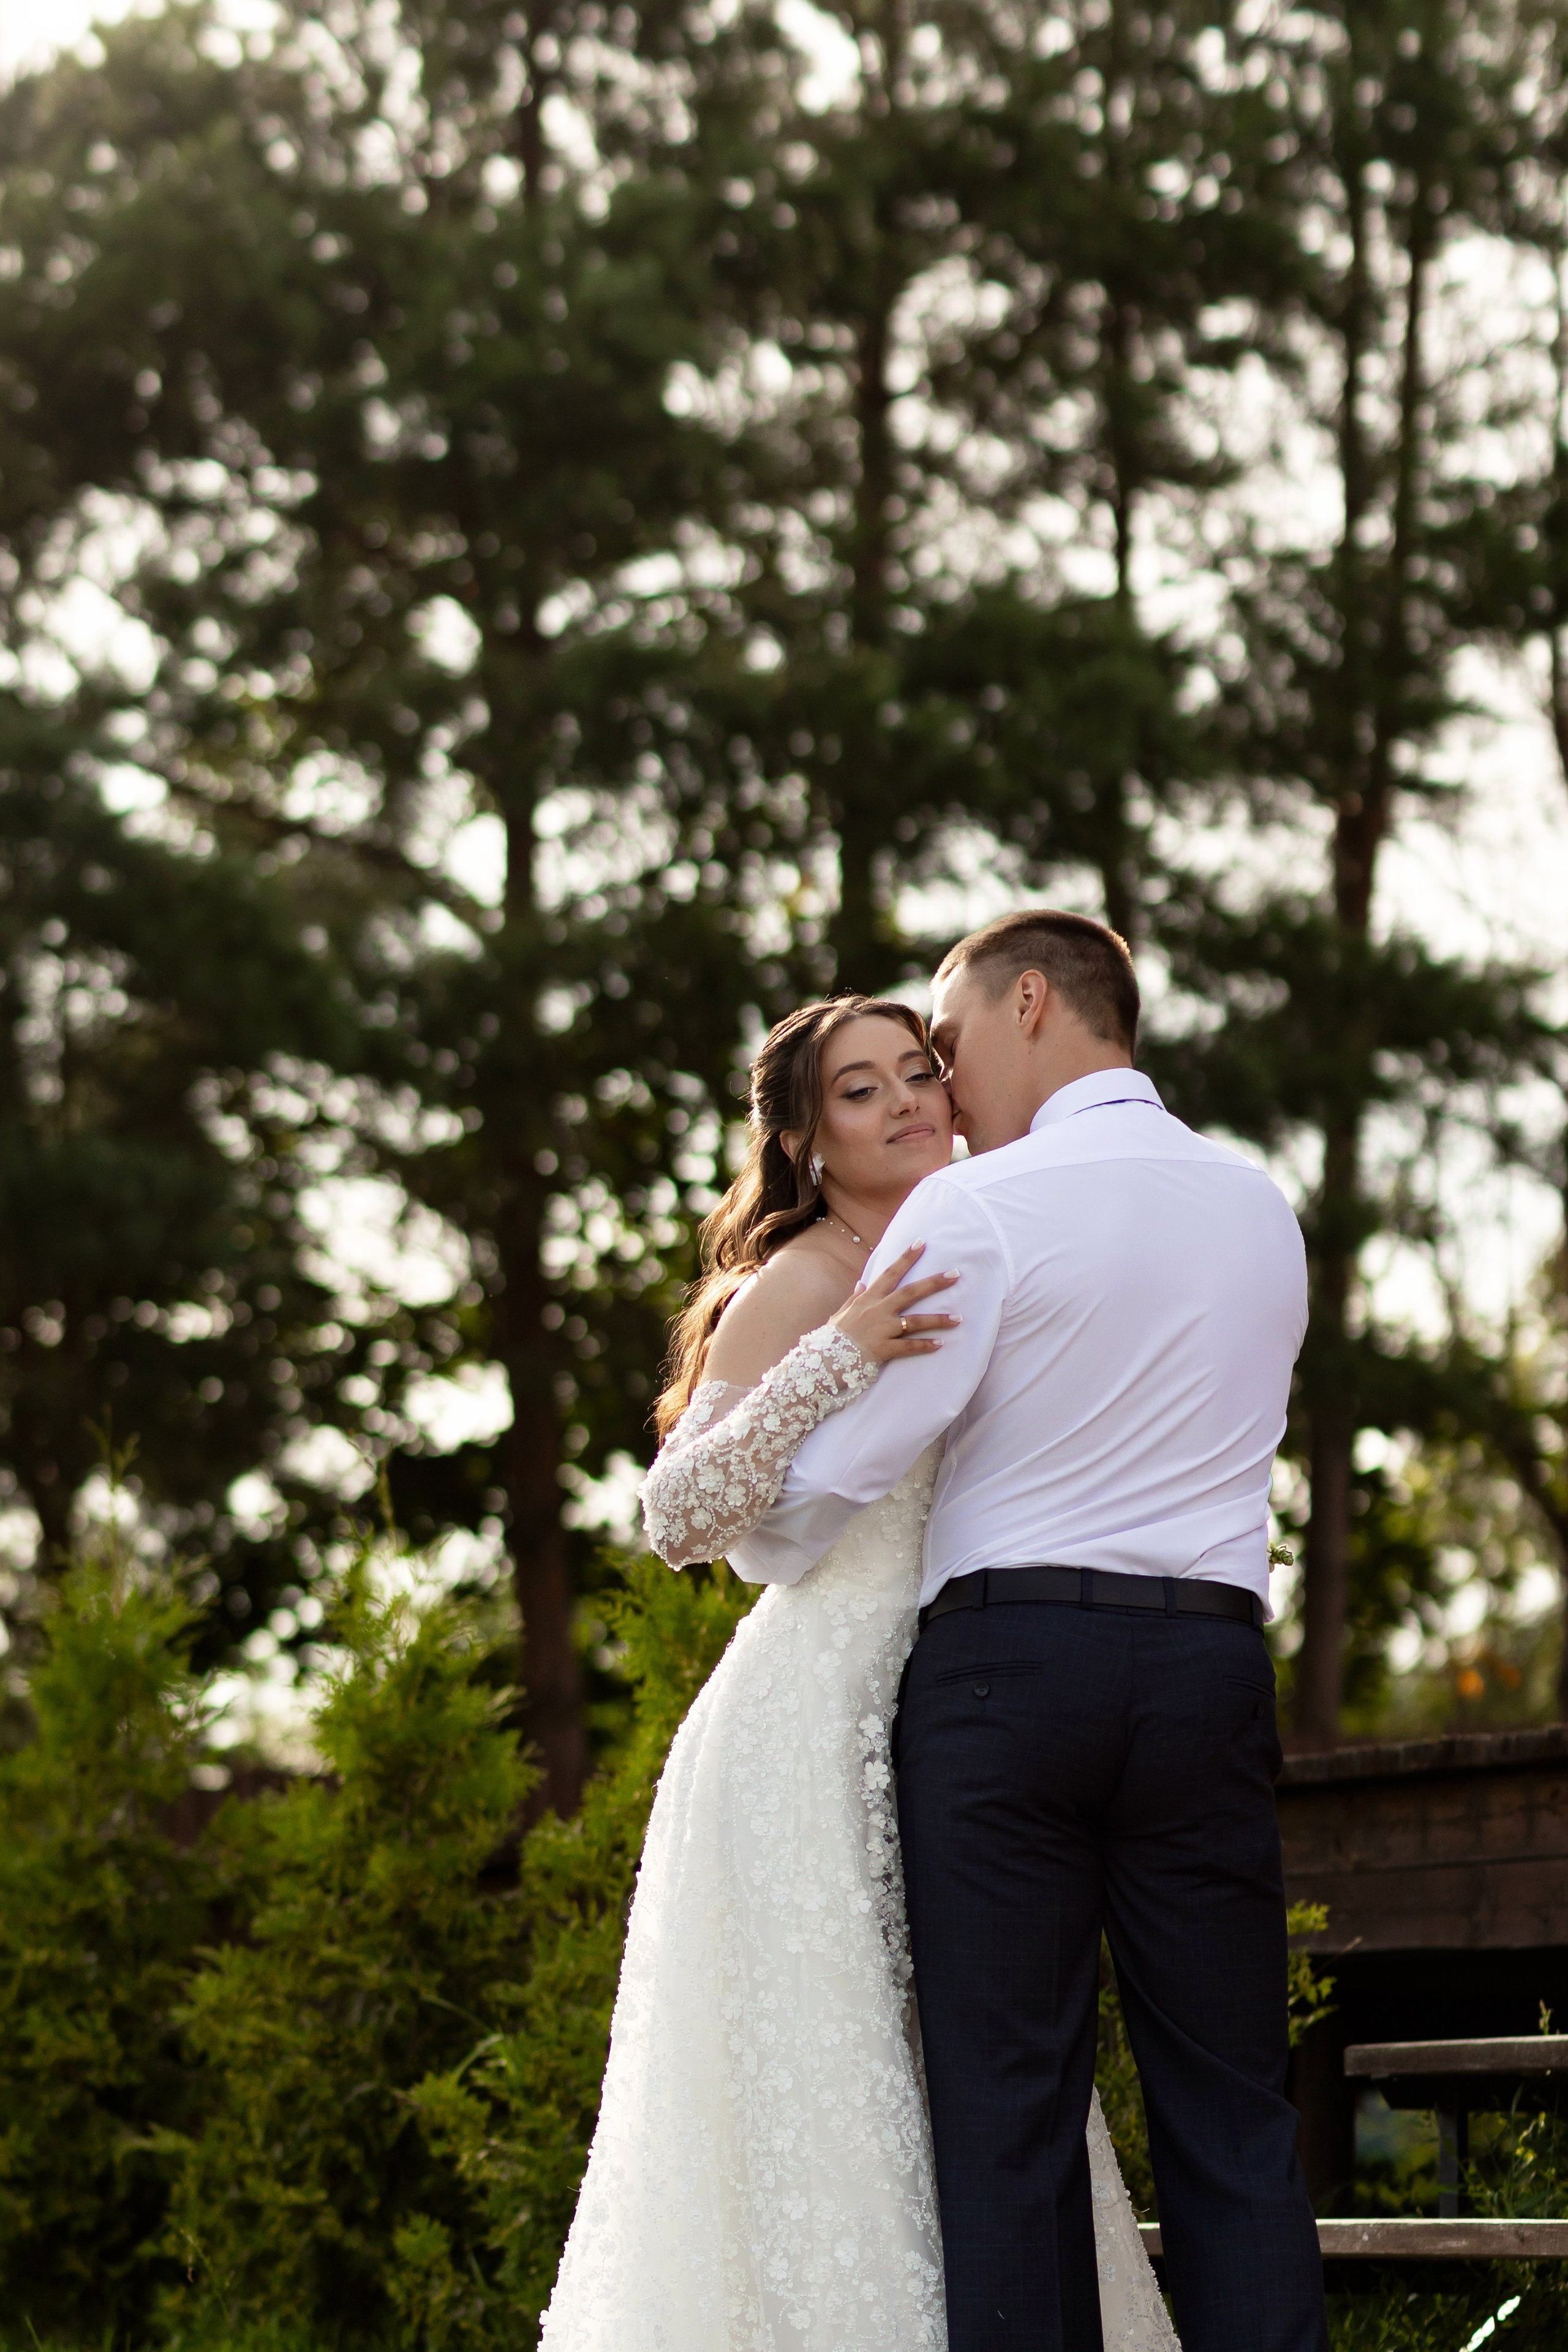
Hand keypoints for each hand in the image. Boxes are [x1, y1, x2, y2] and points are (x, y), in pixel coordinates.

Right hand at [831, 1243, 959, 1363]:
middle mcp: (877, 1310)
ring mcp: (882, 1329)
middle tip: (955, 1275)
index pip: (890, 1273)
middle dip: (934, 1282)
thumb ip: (853, 1298)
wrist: (823, 1362)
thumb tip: (861, 1283)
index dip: (906, 1258)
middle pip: (910, 1292)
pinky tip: (941, 1344)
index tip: (922, 1243)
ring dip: (938, 1319)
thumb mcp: (840, 1314)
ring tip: (959, 1318)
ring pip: (915, 1321)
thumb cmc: (832, 1338)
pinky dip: (925, 1345)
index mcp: (868, 1299)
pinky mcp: (884, 1349)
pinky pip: (909, 1346)